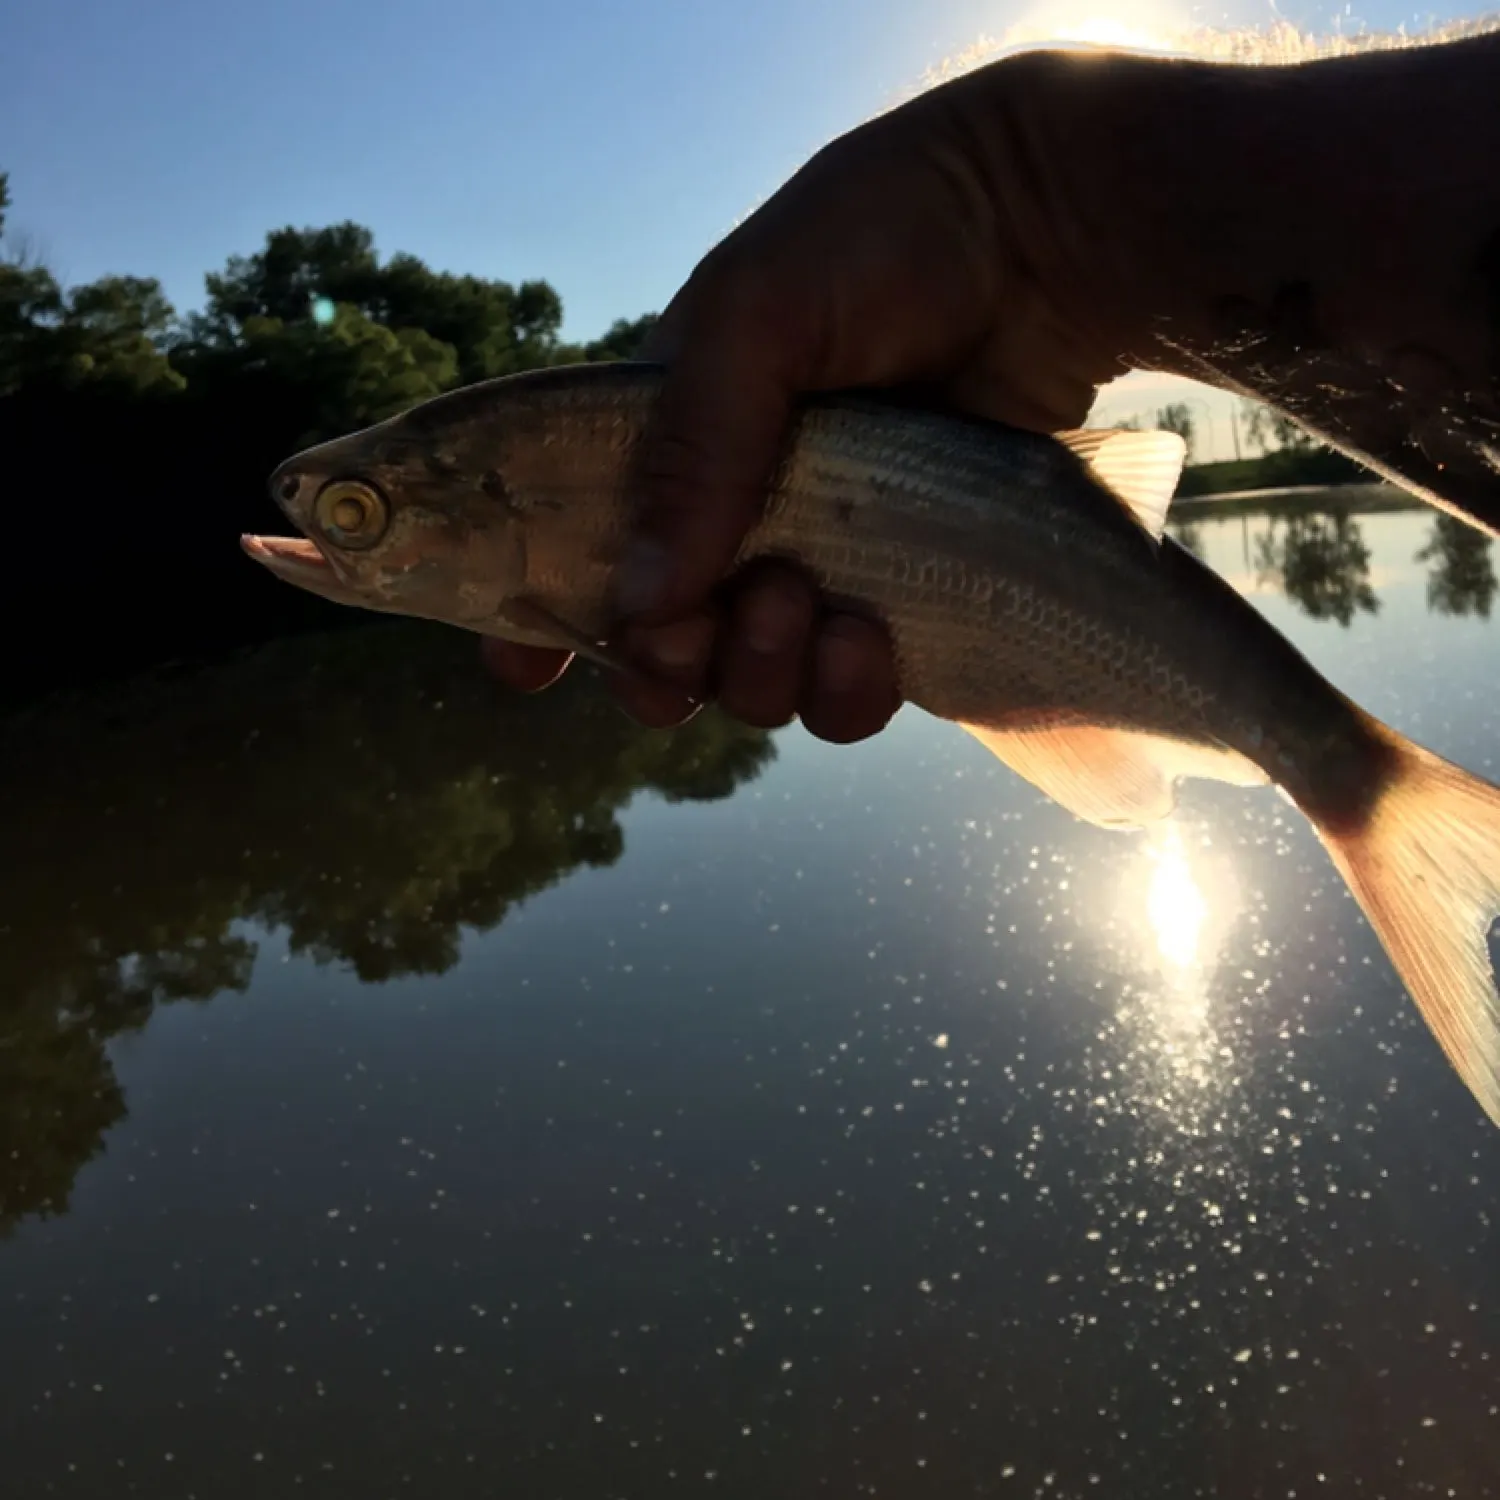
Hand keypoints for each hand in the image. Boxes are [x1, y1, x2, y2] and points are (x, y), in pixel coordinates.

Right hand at [484, 54, 1141, 737]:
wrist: (1044, 240)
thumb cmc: (883, 244)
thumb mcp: (758, 315)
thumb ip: (691, 451)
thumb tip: (641, 603)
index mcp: (669, 443)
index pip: (581, 548)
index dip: (546, 621)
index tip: (530, 673)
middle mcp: (733, 516)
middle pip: (669, 648)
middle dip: (677, 663)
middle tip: (723, 617)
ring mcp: (820, 564)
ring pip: (757, 685)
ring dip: (763, 677)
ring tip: (807, 611)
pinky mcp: (902, 597)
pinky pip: (848, 694)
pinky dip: (847, 693)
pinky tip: (870, 642)